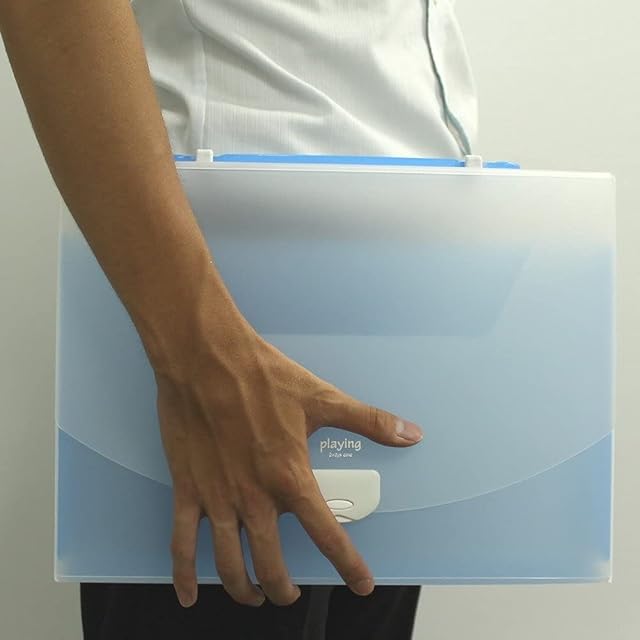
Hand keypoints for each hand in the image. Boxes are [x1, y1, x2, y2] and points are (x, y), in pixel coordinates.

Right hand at [155, 325, 422, 607]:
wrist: (208, 358)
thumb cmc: (264, 377)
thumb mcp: (322, 398)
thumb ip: (369, 421)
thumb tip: (411, 434)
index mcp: (291, 477)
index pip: (327, 535)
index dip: (348, 566)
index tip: (361, 585)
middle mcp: (255, 497)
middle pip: (271, 564)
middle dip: (283, 588)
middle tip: (290, 593)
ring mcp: (217, 497)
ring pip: (230, 563)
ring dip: (244, 589)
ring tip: (254, 595)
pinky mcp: (188, 489)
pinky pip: (182, 542)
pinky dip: (186, 574)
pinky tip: (191, 595)